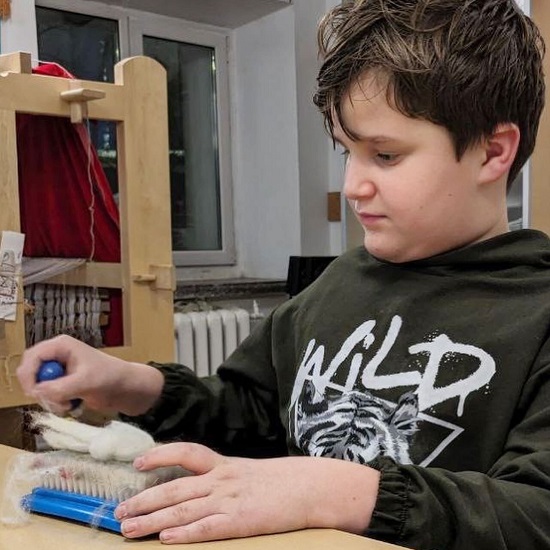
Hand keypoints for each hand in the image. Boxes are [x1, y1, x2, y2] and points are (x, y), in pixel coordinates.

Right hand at [16, 335, 163, 414]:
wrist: (126, 389)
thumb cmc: (111, 377)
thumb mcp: (86, 381)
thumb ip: (61, 387)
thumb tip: (38, 392)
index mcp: (61, 346)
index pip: (32, 356)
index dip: (29, 375)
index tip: (34, 393)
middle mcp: (57, 356)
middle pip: (31, 372)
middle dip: (40, 390)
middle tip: (53, 402)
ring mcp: (59, 371)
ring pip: (38, 388)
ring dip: (50, 400)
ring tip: (69, 405)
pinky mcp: (62, 384)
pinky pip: (48, 396)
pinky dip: (56, 404)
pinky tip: (72, 405)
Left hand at [115, 442, 379, 543]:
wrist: (310, 487)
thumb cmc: (281, 481)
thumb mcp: (249, 472)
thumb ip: (224, 477)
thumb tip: (201, 487)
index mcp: (225, 465)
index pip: (187, 452)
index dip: (161, 456)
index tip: (138, 463)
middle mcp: (222, 479)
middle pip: (175, 487)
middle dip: (144, 499)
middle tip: (119, 510)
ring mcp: (230, 499)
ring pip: (183, 508)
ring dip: (153, 520)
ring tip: (129, 528)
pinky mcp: (240, 520)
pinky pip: (208, 528)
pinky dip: (185, 533)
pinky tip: (166, 538)